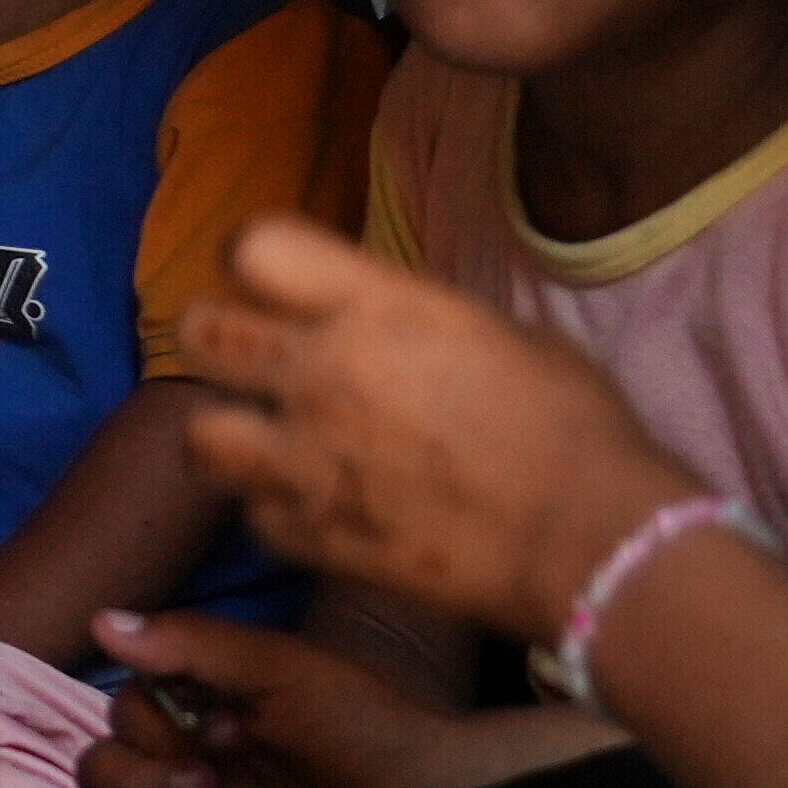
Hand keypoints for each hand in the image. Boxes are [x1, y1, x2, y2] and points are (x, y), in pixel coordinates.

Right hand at [68, 607, 441, 787]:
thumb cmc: (370, 727)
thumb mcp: (283, 672)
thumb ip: (193, 645)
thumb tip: (102, 620)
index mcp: (208, 700)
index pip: (125, 707)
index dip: (153, 720)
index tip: (221, 726)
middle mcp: (196, 754)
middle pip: (106, 762)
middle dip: (143, 771)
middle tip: (212, 776)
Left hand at [162, 218, 684, 642]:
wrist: (589, 540)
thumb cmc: (576, 427)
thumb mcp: (508, 335)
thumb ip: (426, 321)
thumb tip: (400, 327)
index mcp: (378, 307)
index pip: (255, 247)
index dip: (254, 258)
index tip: (275, 279)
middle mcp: (324, 374)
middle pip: (200, 332)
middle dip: (220, 341)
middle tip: (258, 362)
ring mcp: (309, 461)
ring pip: (198, 434)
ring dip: (229, 433)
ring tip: (272, 442)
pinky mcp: (313, 538)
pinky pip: (253, 515)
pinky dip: (277, 511)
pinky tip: (320, 507)